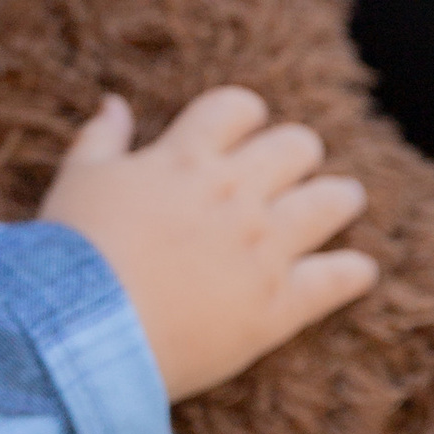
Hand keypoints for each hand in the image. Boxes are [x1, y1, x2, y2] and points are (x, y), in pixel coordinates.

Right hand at [36, 86, 375, 403]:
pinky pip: (338, 278)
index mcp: (186, 158)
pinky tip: (360, 270)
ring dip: (340, 198)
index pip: (238, 108)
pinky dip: (354, 272)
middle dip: (297, 153)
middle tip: (293, 169)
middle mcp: (235, 193)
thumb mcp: (77, 181)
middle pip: (296, 146)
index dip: (246, 115)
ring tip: (343, 201)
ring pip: (331, 201)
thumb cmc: (73, 256)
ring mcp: (263, 247)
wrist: (87, 331)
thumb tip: (114, 102)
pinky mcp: (279, 303)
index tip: (245, 129)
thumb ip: (101, 137)